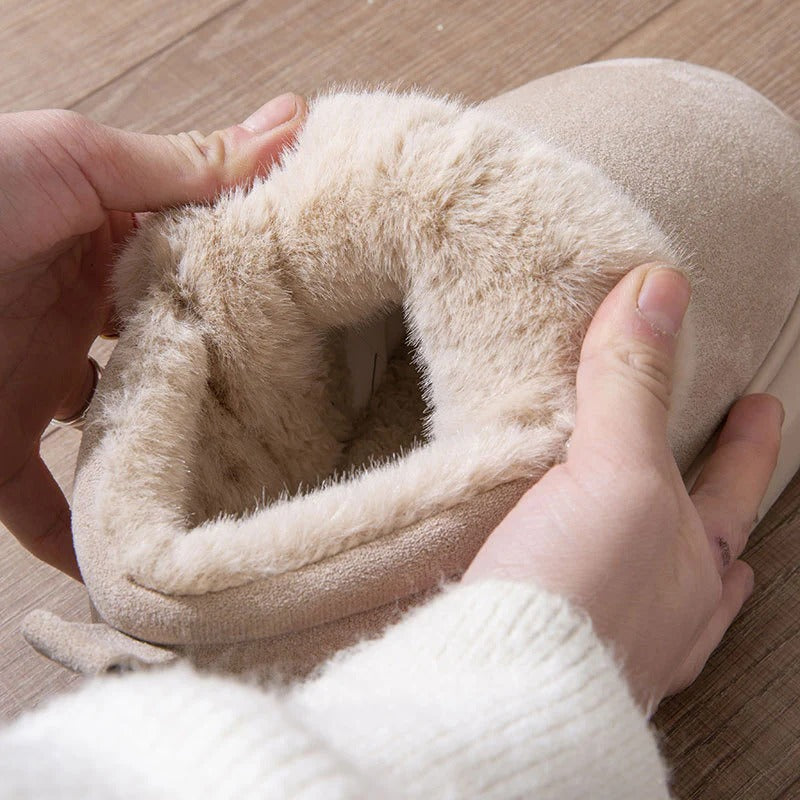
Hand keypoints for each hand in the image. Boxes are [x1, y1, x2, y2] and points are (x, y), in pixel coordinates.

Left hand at [0, 94, 306, 579]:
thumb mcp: (73, 160)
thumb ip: (180, 163)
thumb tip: (291, 123)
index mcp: (97, 248)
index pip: (196, 273)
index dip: (255, 291)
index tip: (322, 320)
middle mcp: (74, 321)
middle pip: (168, 359)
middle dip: (225, 382)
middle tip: (299, 412)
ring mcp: (39, 388)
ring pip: (122, 437)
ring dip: (168, 458)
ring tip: (241, 481)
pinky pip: (45, 507)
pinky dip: (81, 542)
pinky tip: (131, 564)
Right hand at [464, 264, 782, 712]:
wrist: (498, 691)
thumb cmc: (579, 589)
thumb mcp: (615, 473)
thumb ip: (630, 386)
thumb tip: (660, 287)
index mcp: (691, 557)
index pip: (737, 487)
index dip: (752, 443)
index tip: (766, 402)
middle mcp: (667, 605)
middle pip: (709, 545)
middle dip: (718, 509)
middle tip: (715, 479)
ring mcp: (614, 635)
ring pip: (655, 585)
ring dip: (658, 553)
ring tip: (651, 531)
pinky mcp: (552, 647)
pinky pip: (587, 605)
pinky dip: (590, 584)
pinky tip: (562, 578)